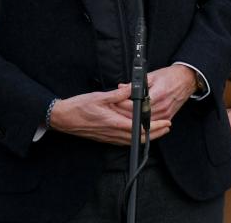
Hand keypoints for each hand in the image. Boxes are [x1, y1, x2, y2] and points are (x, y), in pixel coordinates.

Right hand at [50, 85, 171, 145]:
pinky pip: (124, 141)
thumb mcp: (99, 96)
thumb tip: (131, 89)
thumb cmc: (79, 107)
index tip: (165, 123)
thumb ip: (117, 94)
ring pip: (133, 141)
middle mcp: (113, 133)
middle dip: (155, 133)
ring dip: (146, 137)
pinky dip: (135, 139)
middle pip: (139, 138)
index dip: (154, 127)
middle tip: (167, 127)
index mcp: (114, 122)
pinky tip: (137, 135)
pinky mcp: (105, 138)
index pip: (140, 128)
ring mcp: (109, 137)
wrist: (64, 119)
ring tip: (157, 131)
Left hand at [113, 65, 198, 123]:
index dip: (123, 105)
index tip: (115, 102)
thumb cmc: (169, 76)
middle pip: (139, 115)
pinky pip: (152, 124)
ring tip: (121, 114)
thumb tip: (121, 88)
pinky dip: (142, 121)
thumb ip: (135, 84)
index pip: (136, 104)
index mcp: (157, 95)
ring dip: (132, 119)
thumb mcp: (151, 76)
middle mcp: (162, 107)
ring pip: (144, 122)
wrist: (186, 80)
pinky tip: (134, 118)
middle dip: (124, 113)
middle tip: (114, 109)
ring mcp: (165, 114)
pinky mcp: (167, 118)